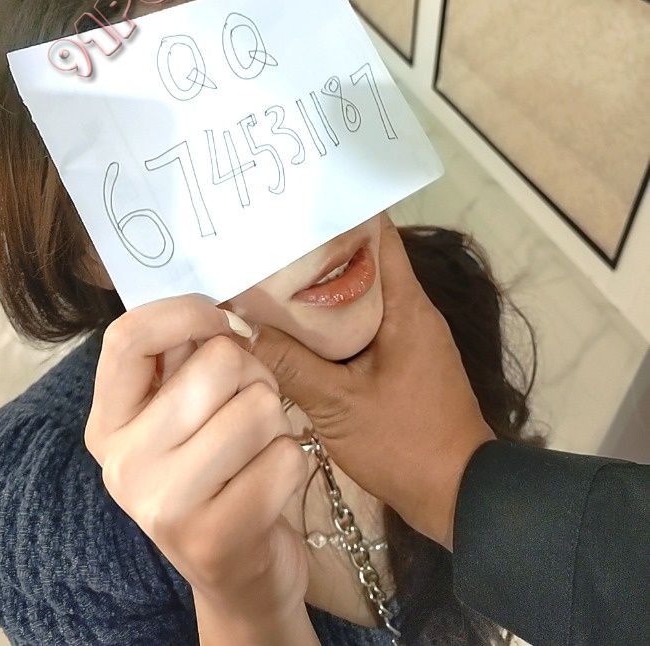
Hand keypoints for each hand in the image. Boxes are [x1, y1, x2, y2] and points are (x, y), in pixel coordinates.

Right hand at [84, 296, 309, 622]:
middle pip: (216, 362)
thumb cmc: (216, 472)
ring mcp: (165, 506)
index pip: (127, 336)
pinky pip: (286, 455)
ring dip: (276, 419)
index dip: (186, 312)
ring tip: (260, 444)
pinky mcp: (217, 538)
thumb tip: (224, 299)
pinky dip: (293, 460)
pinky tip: (272, 482)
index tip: (222, 319)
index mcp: (107, 424)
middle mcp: (123, 465)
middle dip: (253, 373)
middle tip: (250, 401)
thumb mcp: (182, 416)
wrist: (239, 577)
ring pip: (259, 406)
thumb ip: (187, 357)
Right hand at [234, 215, 494, 549]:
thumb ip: (289, 364)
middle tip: (266, 237)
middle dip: (317, 248)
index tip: (294, 200)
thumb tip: (238, 329)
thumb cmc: (405, 443)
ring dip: (320, 287)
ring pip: (358, 295)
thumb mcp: (338, 405)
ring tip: (268, 273)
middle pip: (362, 260)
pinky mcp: (400, 360)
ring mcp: (407, 335)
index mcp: (406, 304)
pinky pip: (360, 325)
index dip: (338, 210)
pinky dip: (329, 321)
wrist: (458, 496)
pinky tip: (292, 327)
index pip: (377, 232)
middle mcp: (410, 309)